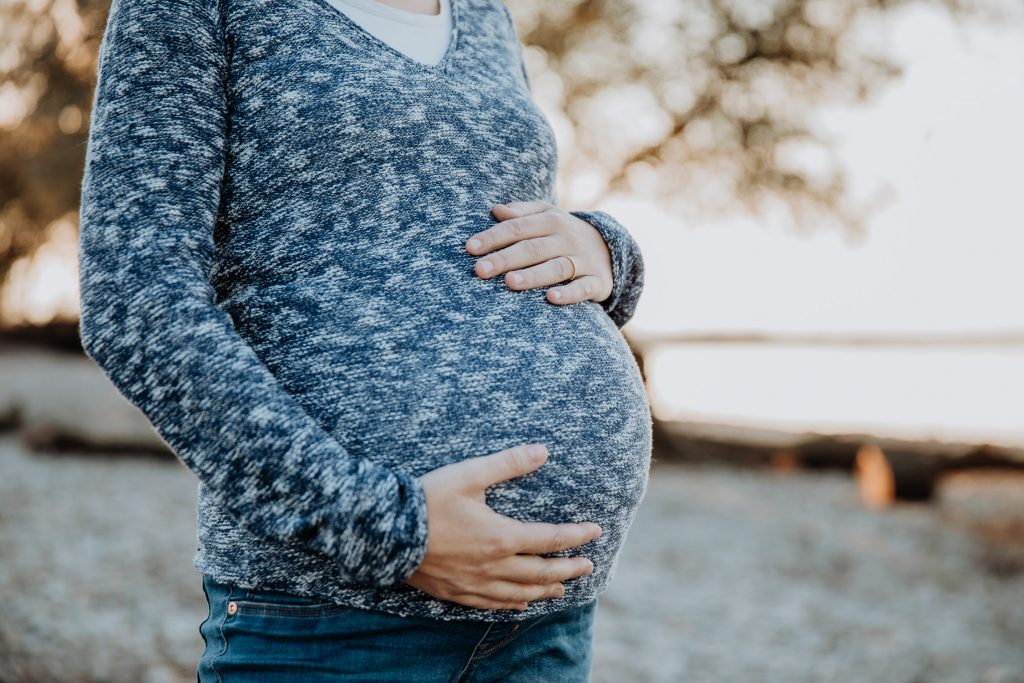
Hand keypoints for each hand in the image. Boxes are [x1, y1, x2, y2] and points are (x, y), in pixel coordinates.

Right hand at [403, 443, 601, 610]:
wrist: (386, 533)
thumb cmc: (428, 500)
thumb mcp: (469, 475)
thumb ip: (508, 463)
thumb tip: (543, 451)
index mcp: (501, 536)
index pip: (550, 539)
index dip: (576, 536)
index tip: (595, 532)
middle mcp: (493, 565)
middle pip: (541, 572)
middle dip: (568, 570)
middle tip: (588, 567)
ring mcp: (474, 583)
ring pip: (520, 592)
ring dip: (545, 590)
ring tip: (562, 589)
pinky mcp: (456, 592)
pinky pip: (492, 604)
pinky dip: (512, 603)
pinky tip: (520, 603)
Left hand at [466, 200, 613, 304]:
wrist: (611, 250)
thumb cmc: (564, 234)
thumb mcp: (547, 216)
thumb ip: (522, 213)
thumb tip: (496, 210)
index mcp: (551, 221)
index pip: (518, 227)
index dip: (494, 237)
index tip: (470, 248)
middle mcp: (567, 239)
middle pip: (533, 248)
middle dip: (506, 258)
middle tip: (480, 270)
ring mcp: (583, 261)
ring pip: (556, 268)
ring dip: (533, 275)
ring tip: (509, 283)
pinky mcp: (597, 282)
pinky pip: (583, 288)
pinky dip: (569, 294)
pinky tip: (551, 298)